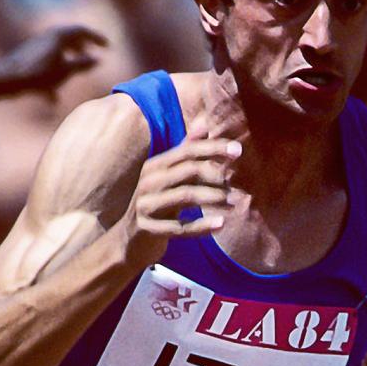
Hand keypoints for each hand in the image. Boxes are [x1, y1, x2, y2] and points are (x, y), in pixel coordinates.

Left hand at [0, 25, 107, 92]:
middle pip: (69, 38)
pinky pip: (46, 63)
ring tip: (74, 71)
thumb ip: (82, 64)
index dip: (96, 38)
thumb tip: (97, 60)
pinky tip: (52, 98)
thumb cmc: (37, 75)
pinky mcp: (27, 59)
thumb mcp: (65, 71)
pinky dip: (54, 74)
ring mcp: (36, 47)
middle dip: (81, 47)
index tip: (107, 47)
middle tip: (90, 55)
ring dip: (68, 59)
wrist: (5, 80)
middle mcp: (47, 37)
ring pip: (57, 50)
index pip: (82, 31)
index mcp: (58, 35)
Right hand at [121, 115, 240, 266]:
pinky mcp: (148, 229)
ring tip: (235, 202)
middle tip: (238, 181)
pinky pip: (179, 227)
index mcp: (155, 166)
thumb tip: (205, 124)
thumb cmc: (155, 204)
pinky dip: (202, 226)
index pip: (187, 151)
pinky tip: (221, 224)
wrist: (127, 241)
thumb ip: (185, 151)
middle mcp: (149, 181)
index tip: (238, 150)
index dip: (213, 148)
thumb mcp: (167, 177)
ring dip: (214, 198)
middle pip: (188, 170)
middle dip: (216, 173)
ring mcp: (146, 205)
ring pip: (185, 196)